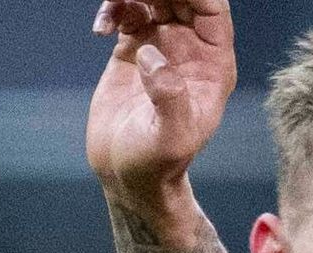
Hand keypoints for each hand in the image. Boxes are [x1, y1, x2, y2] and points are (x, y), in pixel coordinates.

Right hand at [86, 0, 235, 199]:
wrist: (125, 176)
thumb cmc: (156, 165)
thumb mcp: (170, 138)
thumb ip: (169, 98)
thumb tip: (152, 56)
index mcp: (213, 63)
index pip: (212, 8)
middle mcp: (191, 48)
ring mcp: (161, 46)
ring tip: (111, 6)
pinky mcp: (132, 50)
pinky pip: (125, 12)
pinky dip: (111, 10)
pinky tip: (99, 29)